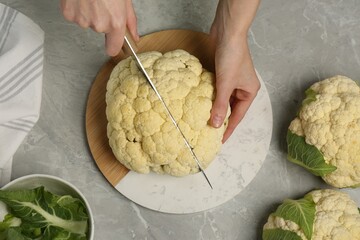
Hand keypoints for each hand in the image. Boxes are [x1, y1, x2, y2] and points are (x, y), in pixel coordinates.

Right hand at [60, 0, 138, 55]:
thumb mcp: (125, 0)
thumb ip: (130, 21)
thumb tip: (134, 36)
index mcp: (115, 22)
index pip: (113, 49)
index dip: (113, 45)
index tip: (113, 42)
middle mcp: (99, 25)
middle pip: (101, 30)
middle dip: (102, 19)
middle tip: (102, 3)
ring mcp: (82, 20)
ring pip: (87, 22)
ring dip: (89, 13)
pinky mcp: (69, 14)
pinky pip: (75, 16)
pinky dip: (77, 8)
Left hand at [209, 0, 259, 142]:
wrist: (228, 32)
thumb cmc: (232, 56)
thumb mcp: (226, 84)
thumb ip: (220, 105)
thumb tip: (216, 124)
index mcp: (249, 92)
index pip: (238, 116)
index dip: (229, 129)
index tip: (220, 141)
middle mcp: (242, 87)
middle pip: (231, 109)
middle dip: (221, 119)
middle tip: (209, 133)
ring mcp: (232, 80)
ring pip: (223, 100)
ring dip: (215, 108)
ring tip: (204, 121)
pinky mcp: (223, 73)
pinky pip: (217, 90)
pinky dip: (211, 97)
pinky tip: (202, 104)